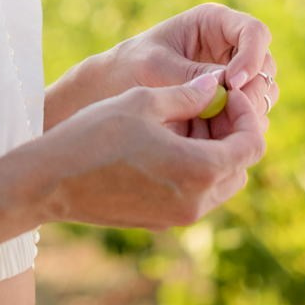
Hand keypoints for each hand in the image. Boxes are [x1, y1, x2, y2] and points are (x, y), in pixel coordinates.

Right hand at [36, 72, 265, 229]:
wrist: (53, 181)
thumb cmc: (96, 135)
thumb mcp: (143, 101)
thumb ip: (188, 94)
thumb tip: (216, 84)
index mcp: (199, 171)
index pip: (251, 145)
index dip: (247, 114)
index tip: (227, 91)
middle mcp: (196, 202)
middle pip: (240, 166)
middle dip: (232, 131)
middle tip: (209, 102)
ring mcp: (178, 216)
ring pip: (219, 183)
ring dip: (214, 150)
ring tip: (185, 118)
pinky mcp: (161, 220)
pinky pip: (196, 194)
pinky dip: (195, 167)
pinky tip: (167, 140)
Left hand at [45, 3, 276, 139]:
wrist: (113, 92)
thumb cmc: (129, 68)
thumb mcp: (156, 68)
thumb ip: (192, 75)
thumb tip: (231, 85)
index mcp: (213, 22)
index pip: (254, 32)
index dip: (252, 57)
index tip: (234, 84)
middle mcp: (228, 45)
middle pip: (265, 63)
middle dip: (254, 88)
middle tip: (233, 112)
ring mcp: (232, 73)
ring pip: (263, 90)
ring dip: (251, 109)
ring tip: (223, 126)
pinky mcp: (229, 101)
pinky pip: (251, 112)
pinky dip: (242, 124)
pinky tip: (219, 136)